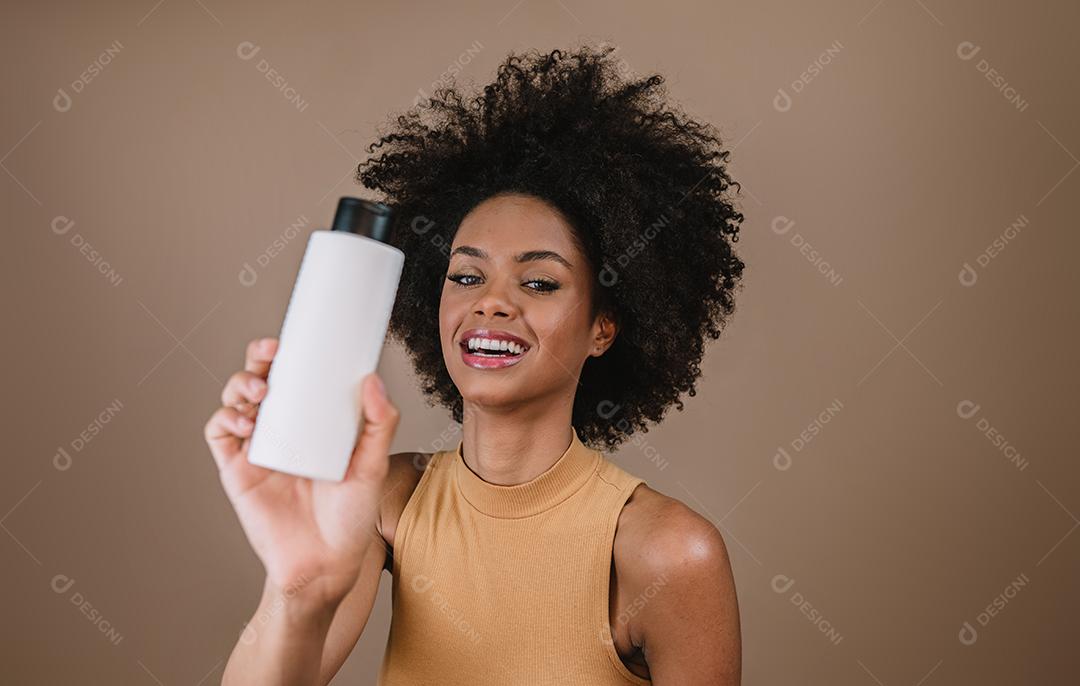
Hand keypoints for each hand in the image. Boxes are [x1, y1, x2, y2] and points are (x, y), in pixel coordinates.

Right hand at [204, 337, 399, 605]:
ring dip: (240, 385)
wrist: (326, 564)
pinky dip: (225, 418)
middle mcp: (283, 429)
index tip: (296, 339)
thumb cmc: (351, 516)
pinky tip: (245, 420)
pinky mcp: (237, 470)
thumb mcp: (373, 465)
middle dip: (259, 359)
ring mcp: (258, 448)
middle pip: (261, 380)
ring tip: (260, 390)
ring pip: (236, 400)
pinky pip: (219, 434)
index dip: (291, 354)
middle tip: (271, 353)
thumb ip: (379, 425)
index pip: (297, 377)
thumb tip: (372, 381)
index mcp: (314, 422)